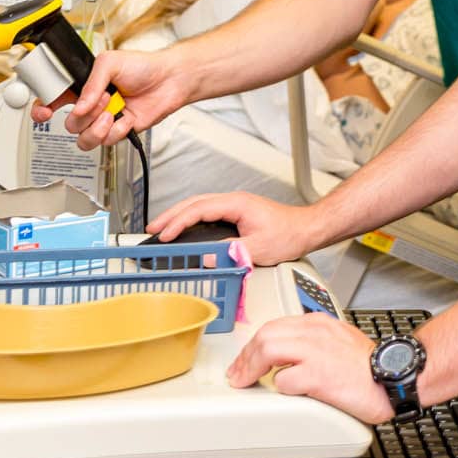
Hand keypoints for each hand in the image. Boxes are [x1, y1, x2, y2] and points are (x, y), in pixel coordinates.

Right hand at [29, 47, 189, 149]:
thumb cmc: (143, 66)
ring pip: (84, 139)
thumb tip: (78, 106)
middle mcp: (90, 105)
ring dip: (97, 128)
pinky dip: (117, 131)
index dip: (43, 109)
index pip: (53, 99)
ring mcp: (104, 120)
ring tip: (111, 114)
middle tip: (103, 99)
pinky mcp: (119, 131)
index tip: (44, 113)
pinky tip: (127, 118)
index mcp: (82, 85)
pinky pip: (106, 142)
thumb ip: (91, 83)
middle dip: (84, 115)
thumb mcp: (110, 63)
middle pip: (69, 124)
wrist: (170, 80)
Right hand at [149, 192, 322, 262]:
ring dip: (179, 216)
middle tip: (152, 230)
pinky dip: (191, 218)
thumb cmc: (288, 234)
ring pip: (199, 205)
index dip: (179, 222)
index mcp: (237, 204)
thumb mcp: (257, 249)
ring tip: (162, 229)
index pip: (199, 209)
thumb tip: (206, 258)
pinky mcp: (237, 212)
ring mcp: (235, 205)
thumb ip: (230, 253)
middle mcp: (234, 200)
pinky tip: (184, 228)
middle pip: (194, 203)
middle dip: (171, 216)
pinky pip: (207, 211)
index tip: (164, 235)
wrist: (306, 229)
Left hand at [227, 313, 392, 424]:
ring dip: (250, 368)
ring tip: (246, 382)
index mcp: (319, 323)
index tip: (245, 361)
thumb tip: (285, 359)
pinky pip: (286, 380)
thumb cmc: (369, 367)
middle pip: (265, 334)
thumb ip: (312, 344)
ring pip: (268, 348)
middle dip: (245, 356)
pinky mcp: (320, 375)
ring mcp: (317, 352)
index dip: (253, 345)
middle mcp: (316, 333)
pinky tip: (285, 392)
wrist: (394, 377)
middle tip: (237, 375)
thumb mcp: (338, 342)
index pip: (274, 326)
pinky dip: (280, 388)